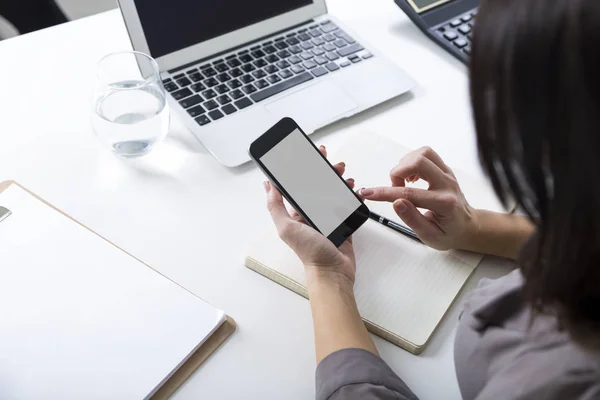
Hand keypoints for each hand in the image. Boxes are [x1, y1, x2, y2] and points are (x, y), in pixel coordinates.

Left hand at [264, 146, 356, 284]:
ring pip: (333, 190)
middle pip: (317, 184)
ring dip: (338, 179)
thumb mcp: (286, 228)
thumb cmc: (310, 253)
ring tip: (344, 173)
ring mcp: (327, 216)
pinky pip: (346, 202)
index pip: (297, 185)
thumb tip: (268, 186)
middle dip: (324, 170)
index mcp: (296, 213)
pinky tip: (353, 188)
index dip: (301, 169)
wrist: (333, 270)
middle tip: (330, 161)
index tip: (306, 156)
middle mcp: (311, 213)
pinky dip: (351, 193)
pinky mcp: (342, 221)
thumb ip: (276, 207)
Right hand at [359, 146, 476, 250]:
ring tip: (402, 182)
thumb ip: (412, 219)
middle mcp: (447, 184)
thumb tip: (396, 202)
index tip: (368, 193)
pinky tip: (410, 177)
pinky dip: (412, 161)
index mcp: (444, 203)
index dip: (385, 193)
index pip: (409, 194)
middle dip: (397, 172)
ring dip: (405, 164)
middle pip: (419, 162)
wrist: (467, 227)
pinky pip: (426, 154)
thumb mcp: (429, 236)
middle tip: (394, 188)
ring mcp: (447, 174)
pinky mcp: (444, 169)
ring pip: (423, 153)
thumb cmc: (449, 233)